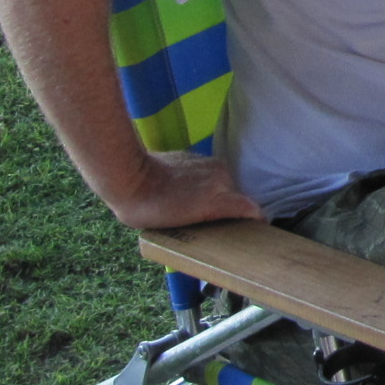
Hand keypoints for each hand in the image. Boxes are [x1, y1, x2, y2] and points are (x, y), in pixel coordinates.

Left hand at [107, 150, 264, 229]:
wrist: (128, 174)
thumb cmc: (148, 208)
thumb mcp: (178, 226)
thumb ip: (208, 222)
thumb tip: (222, 224)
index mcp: (218, 198)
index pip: (251, 209)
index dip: (256, 220)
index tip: (255, 228)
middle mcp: (220, 178)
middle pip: (235, 196)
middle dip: (228, 208)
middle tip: (211, 221)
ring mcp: (209, 164)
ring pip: (223, 183)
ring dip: (215, 194)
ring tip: (193, 206)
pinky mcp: (197, 156)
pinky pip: (208, 173)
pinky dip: (203, 183)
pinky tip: (183, 191)